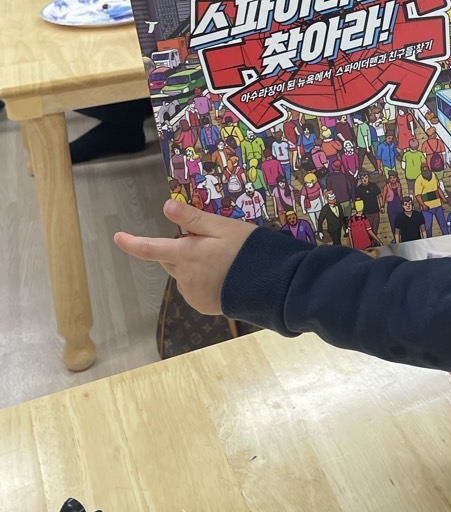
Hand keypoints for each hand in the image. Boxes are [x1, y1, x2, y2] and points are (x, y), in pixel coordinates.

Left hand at [114, 200, 256, 314]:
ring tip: (222, 260)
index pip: (150, 248)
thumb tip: (166, 206)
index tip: (117, 237)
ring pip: (183, 274)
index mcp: (186, 255)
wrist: (272, 285)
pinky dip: (202, 281)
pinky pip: (194, 289)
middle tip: (203, 240)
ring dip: (192, 265)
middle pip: (169, 259)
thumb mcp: (224, 227)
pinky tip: (224, 276)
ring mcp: (193, 294)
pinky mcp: (203, 305)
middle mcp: (184, 277)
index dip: (132, 243)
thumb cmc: (249, 250)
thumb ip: (194, 219)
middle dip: (177, 249)